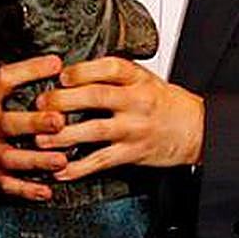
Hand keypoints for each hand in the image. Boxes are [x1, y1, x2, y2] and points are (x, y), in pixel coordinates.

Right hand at [0, 55, 68, 201]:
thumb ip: (18, 78)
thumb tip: (58, 62)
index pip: (3, 79)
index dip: (29, 70)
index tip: (55, 64)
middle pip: (6, 124)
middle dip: (33, 124)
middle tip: (59, 121)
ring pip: (9, 159)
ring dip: (37, 161)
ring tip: (61, 160)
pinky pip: (7, 185)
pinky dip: (26, 190)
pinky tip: (47, 191)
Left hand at [33, 57, 204, 181]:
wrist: (197, 129)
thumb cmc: (167, 104)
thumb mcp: (147, 80)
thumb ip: (116, 77)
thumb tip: (76, 73)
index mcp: (139, 80)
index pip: (110, 68)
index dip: (83, 71)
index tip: (62, 74)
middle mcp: (137, 102)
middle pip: (96, 97)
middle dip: (63, 100)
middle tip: (41, 103)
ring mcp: (134, 129)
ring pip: (93, 130)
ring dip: (63, 135)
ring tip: (41, 137)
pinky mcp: (133, 153)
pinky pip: (101, 161)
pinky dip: (78, 168)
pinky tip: (62, 169)